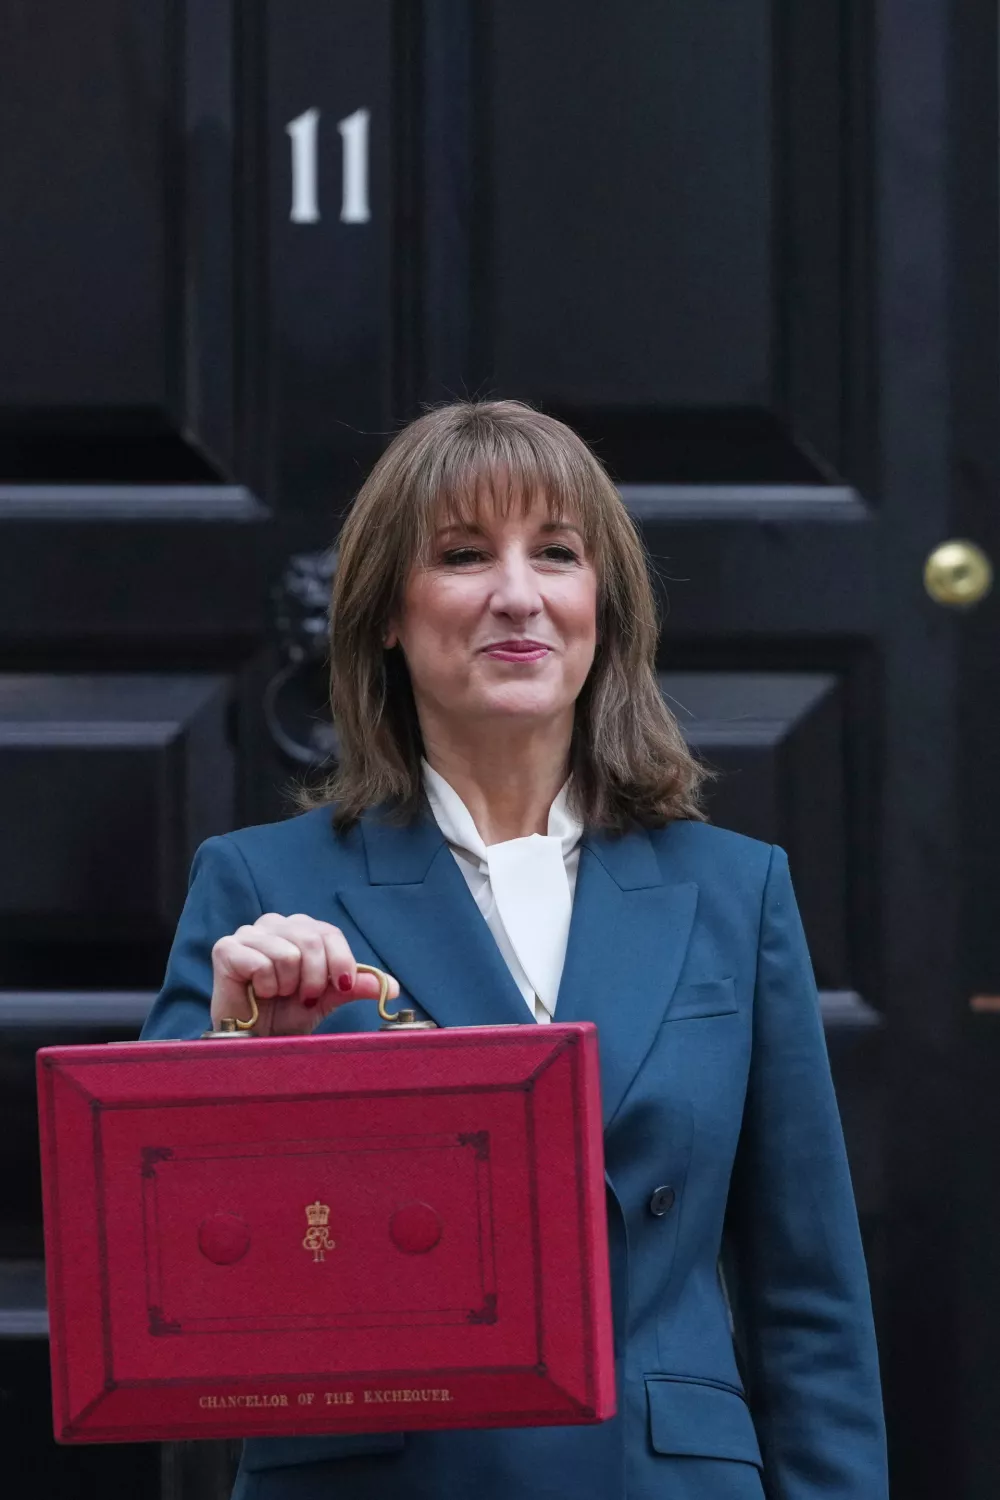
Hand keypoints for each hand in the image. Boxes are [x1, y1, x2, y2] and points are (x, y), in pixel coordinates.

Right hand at [210, 913, 399, 1037]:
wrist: (254, 1040)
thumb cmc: (287, 1014)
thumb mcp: (327, 1000)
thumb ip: (354, 986)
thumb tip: (392, 987)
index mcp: (301, 930)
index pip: (330, 933)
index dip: (341, 961)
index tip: (342, 987)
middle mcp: (275, 924)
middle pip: (311, 940)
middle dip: (315, 978)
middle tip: (304, 998)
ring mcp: (249, 934)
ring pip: (288, 953)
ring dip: (288, 985)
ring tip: (278, 995)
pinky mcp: (226, 948)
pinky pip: (261, 963)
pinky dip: (266, 986)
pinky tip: (258, 993)